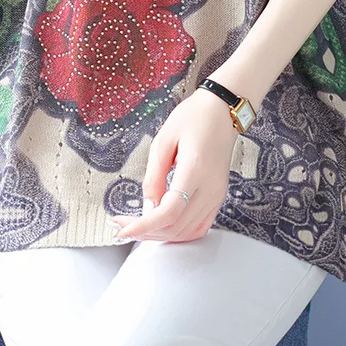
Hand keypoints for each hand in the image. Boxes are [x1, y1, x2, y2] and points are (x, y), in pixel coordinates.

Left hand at [111, 89, 239, 243]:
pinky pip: (199, 227)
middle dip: (146, 231)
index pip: (169, 212)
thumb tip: (147, 206)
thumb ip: (154, 176)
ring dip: (161, 235)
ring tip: (138, 225)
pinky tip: (162, 226)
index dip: (144, 225)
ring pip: (187, 232)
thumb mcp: (163, 140)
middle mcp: (210, 188)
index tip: (123, 229)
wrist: (222, 111)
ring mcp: (217, 195)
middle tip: (122, 225)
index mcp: (195, 169)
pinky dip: (179, 233)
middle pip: (176, 227)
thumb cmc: (193, 118)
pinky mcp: (218, 197)